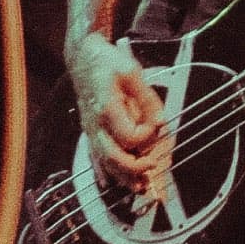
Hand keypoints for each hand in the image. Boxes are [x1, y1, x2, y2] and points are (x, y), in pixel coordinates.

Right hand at [68, 34, 170, 198]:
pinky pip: (95, 158)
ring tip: (140, 186)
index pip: (130, 137)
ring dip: (123, 177)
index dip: (147, 136)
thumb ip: (148, 98)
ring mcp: (91, 130)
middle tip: (152, 166)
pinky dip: (105, 173)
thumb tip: (161, 121)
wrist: (83, 57)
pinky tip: (111, 183)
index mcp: (107, 109)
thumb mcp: (132, 72)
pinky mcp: (90, 131)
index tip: (157, 124)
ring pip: (104, 163)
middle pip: (114, 158)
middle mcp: (96, 124)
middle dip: (135, 169)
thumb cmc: (106, 62)